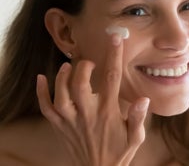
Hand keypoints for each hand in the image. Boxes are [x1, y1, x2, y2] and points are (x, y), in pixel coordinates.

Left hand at [36, 33, 149, 165]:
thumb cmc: (118, 153)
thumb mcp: (135, 138)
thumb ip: (138, 118)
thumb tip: (143, 98)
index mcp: (107, 113)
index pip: (112, 79)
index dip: (114, 56)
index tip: (115, 39)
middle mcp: (87, 114)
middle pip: (80, 85)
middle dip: (83, 67)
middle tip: (88, 62)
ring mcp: (71, 121)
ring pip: (61, 95)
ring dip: (62, 77)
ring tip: (66, 66)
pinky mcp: (60, 127)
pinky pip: (46, 109)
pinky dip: (41, 93)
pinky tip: (41, 78)